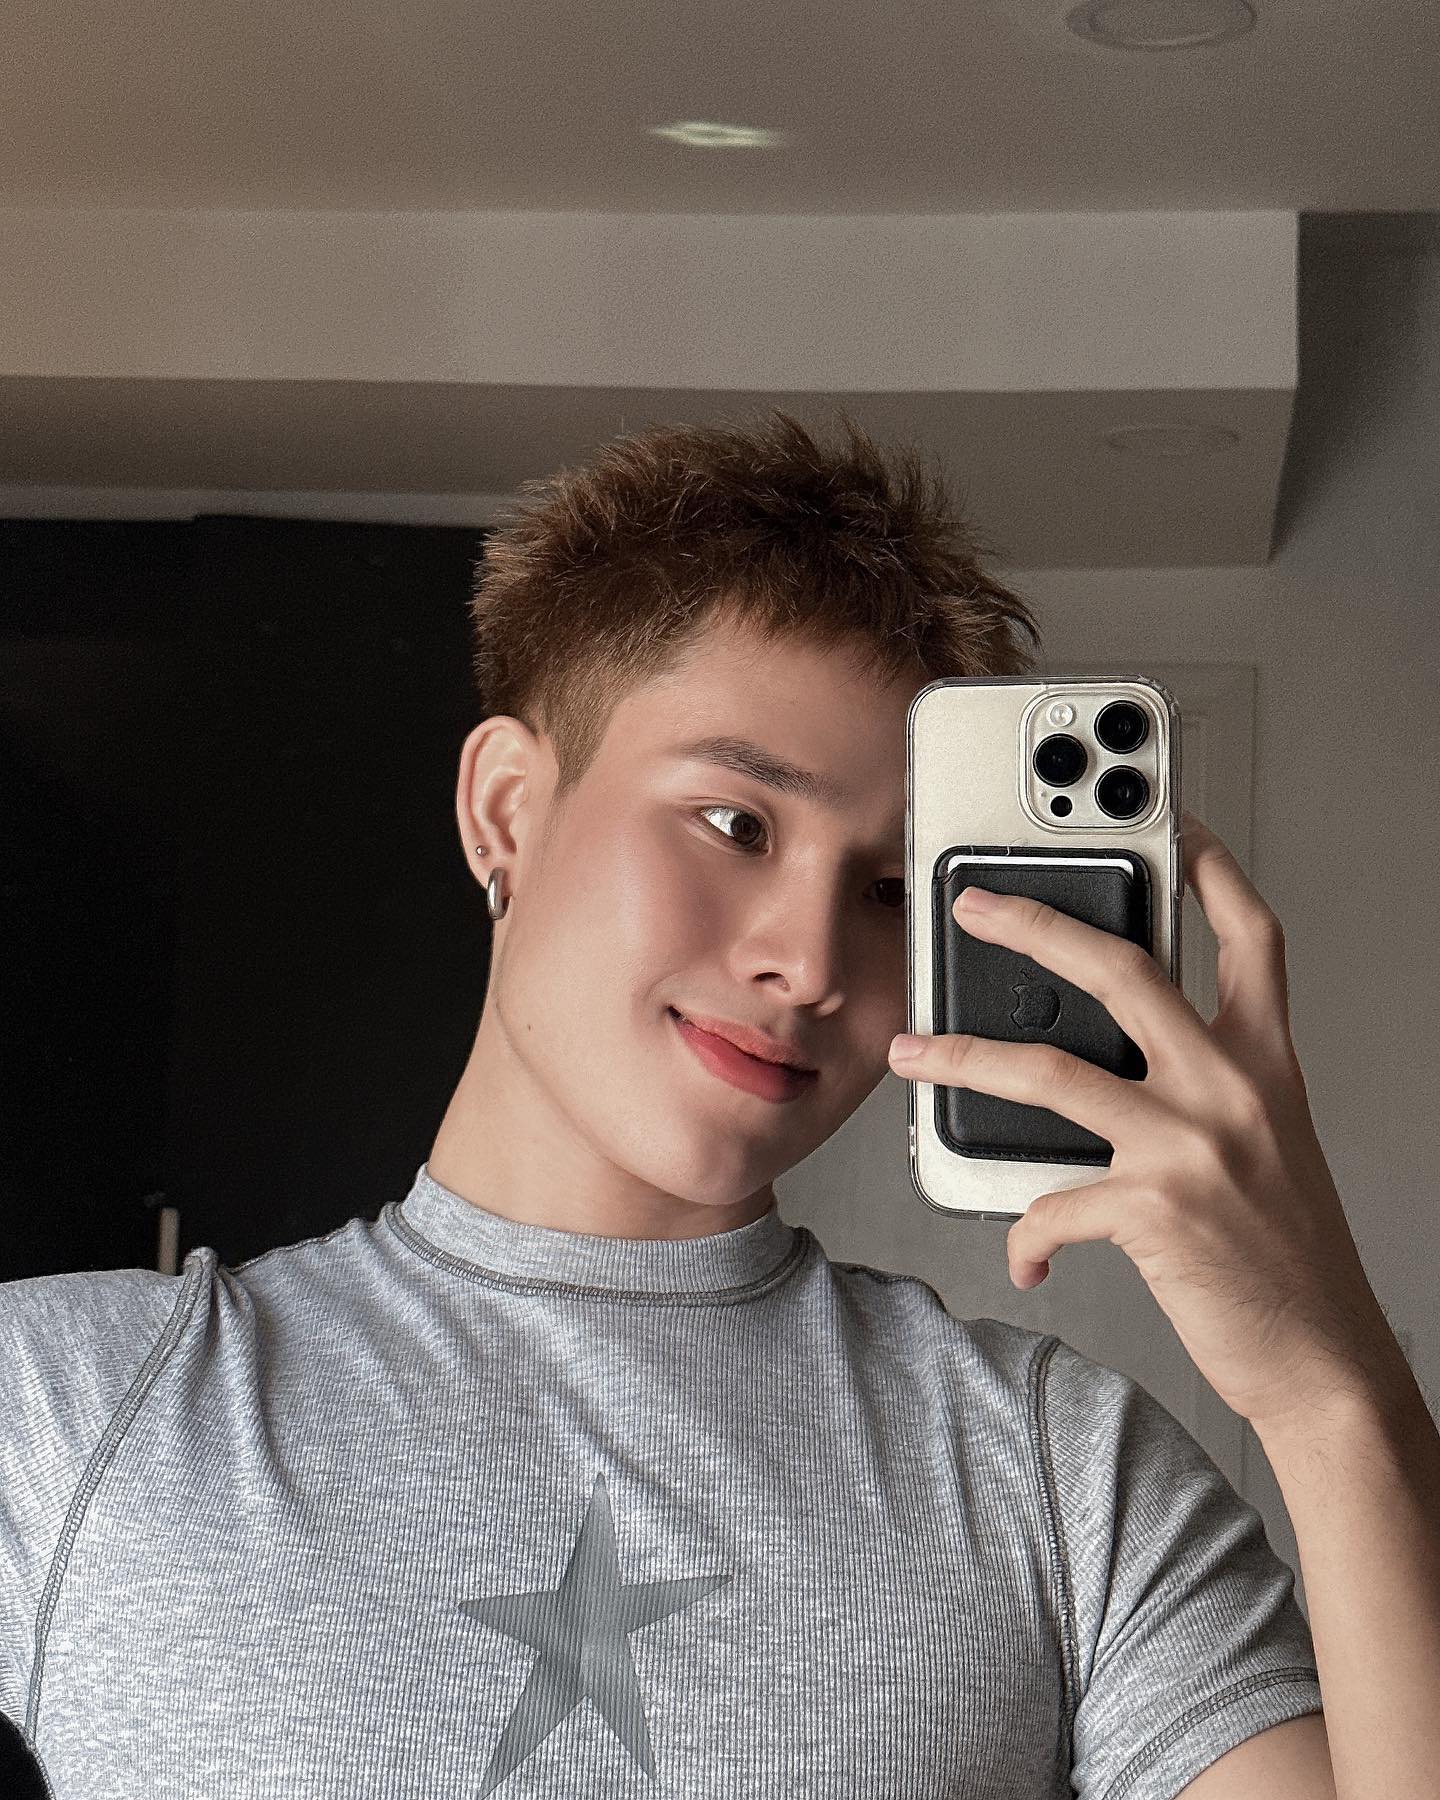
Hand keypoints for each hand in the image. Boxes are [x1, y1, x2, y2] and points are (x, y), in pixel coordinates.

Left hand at [888, 810, 1405, 1438]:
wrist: (1326, 1362)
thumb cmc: (1288, 1257)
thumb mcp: (1268, 1144)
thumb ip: (1206, 1087)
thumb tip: (1110, 1061)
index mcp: (1265, 1064)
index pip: (1251, 936)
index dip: (1212, 867)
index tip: (1172, 821)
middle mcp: (1232, 1088)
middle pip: (1122, 968)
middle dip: (1035, 924)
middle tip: (973, 905)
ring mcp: (1191, 1145)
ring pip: (1049, 1071)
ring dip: (964, 1059)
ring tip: (913, 1052)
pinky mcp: (1153, 1209)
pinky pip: (1050, 1204)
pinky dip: (1025, 1235)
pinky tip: (1024, 1258)